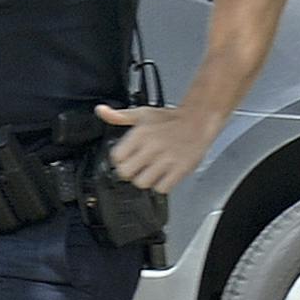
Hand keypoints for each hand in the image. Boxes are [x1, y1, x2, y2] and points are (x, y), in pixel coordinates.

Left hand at [93, 102, 220, 194]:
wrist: (199, 120)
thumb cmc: (170, 119)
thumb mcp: (142, 113)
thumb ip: (119, 116)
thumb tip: (100, 111)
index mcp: (140, 134)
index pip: (116, 157)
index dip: (118, 160)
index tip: (124, 159)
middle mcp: (152, 147)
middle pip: (126, 173)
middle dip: (129, 172)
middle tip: (136, 168)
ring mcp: (167, 160)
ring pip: (142, 183)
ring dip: (145, 180)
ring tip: (150, 172)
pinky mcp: (180, 169)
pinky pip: (162, 188)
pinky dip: (161, 185)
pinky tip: (163, 176)